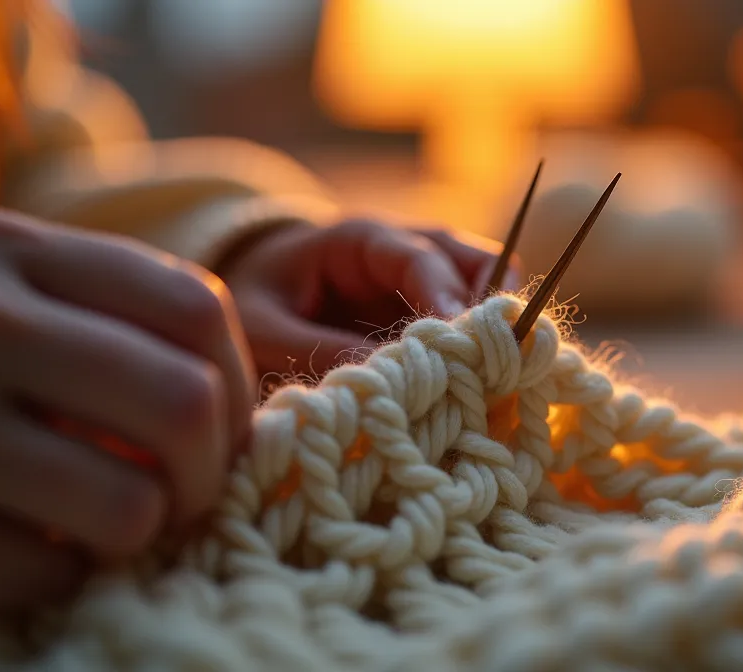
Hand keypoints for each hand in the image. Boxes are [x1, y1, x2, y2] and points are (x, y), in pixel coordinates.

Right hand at [0, 202, 254, 609]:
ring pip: (129, 506)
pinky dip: (63, 567)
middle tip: (187, 483)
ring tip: (111, 509)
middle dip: (211, 465)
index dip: (237, 378)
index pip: (192, 307)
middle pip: (180, 404)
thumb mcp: (8, 278)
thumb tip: (237, 407)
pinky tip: (29, 535)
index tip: (223, 416)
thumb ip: (117, 311)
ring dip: (144, 525)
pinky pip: (52, 573)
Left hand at [221, 218, 518, 377]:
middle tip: (493, 363)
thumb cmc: (252, 302)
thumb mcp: (263, 328)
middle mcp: (403, 248)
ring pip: (481, 287)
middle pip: (470, 261)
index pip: (419, 256)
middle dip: (484, 311)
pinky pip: (467, 320)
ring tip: (494, 378)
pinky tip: (478, 386)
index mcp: (359, 239)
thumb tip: (386, 379)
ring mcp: (421, 278)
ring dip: (488, 329)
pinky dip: (477, 347)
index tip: (463, 343)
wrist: (248, 293)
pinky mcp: (426, 311)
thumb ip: (316, 348)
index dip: (446, 296)